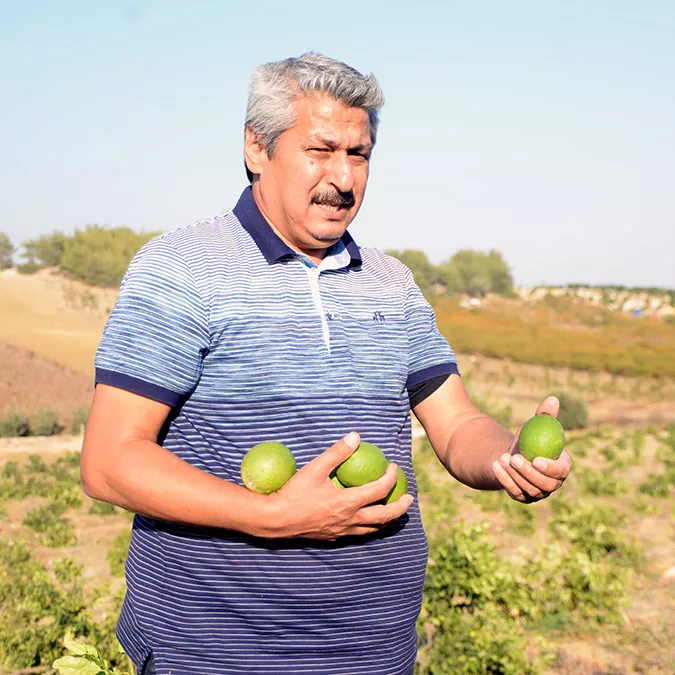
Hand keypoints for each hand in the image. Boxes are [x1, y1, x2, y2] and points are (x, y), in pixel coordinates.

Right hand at [264, 432, 413, 539]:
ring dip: (386, 520)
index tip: (393, 468)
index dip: (390, 478)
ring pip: (373, 530)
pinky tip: (366, 519)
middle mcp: (349, 520)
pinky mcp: (333, 537)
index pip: (379, 491)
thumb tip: (356, 436)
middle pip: (384, 517)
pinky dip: (369, 526)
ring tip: (392, 511)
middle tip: (408, 498)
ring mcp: (342, 531)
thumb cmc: (295, 492)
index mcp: (348, 503)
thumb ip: (337, 452)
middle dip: (400, 508)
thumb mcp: (315, 468)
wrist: (276, 520)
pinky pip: (358, 534)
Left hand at [491, 396, 572, 502]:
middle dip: (529, 472)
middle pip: (546, 484)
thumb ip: (544, 415)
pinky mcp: (523, 498)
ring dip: (515, 474)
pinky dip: (504, 480)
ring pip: (529, 489)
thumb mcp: (534, 425)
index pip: (561, 471)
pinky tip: (496, 466)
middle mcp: (553, 483)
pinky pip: (515, 492)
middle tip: (515, 459)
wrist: (512, 455)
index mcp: (562, 467)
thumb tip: (552, 399)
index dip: (551, 468)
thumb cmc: (528, 439)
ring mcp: (539, 493)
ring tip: (503, 457)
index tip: (536, 459)